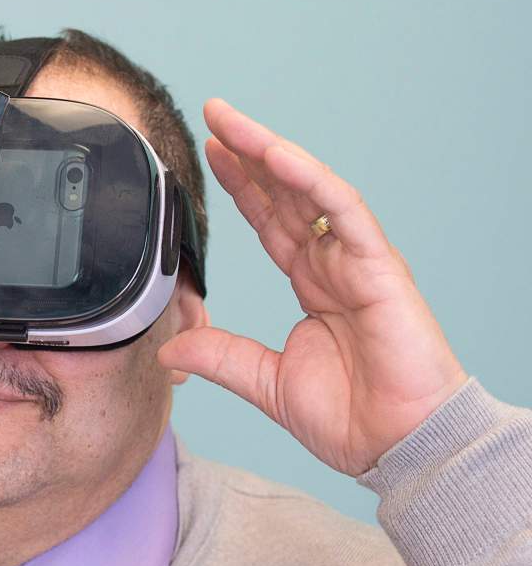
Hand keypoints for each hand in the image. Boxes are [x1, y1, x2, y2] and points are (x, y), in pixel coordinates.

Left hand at [156, 98, 468, 476]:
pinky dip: (309, 181)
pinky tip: (276, 156)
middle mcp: (334, 264)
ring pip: (311, 190)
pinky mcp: (380, 267)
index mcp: (312, 284)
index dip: (240, 188)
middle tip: (213, 116)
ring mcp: (358, 261)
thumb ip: (220, 358)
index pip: (270, 222)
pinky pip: (342, 211)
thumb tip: (169, 349)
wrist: (396, 448)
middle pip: (285, 194)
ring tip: (232, 123)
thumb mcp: (264, 382)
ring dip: (270, 152)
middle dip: (248, 153)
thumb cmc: (351, 419)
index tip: (210, 155)